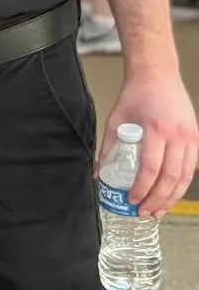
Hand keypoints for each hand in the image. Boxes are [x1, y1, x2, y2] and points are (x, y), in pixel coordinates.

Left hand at [100, 70, 198, 218]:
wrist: (158, 75)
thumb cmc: (135, 96)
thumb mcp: (115, 120)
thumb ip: (108, 148)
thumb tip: (99, 173)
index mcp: (155, 130)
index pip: (150, 168)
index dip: (142, 189)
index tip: (132, 201)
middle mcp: (177, 136)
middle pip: (170, 178)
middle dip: (158, 200)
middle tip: (145, 213)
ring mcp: (190, 137)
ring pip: (184, 177)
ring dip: (172, 198)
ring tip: (159, 211)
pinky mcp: (196, 138)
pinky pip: (191, 168)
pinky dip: (182, 185)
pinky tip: (171, 195)